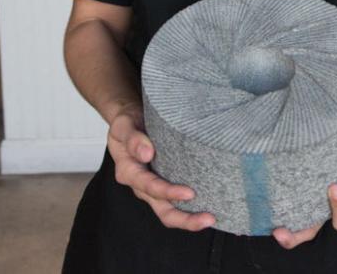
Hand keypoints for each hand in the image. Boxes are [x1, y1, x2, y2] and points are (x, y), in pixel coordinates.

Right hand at [108, 103, 215, 231]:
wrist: (130, 118)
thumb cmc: (127, 122)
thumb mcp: (124, 124)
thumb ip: (133, 138)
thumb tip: (146, 154)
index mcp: (128, 172)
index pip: (150, 187)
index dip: (169, 192)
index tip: (190, 193)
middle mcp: (141, 185)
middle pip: (162, 210)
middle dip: (185, 219)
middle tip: (208, 219)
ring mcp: (154, 188)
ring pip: (170, 211)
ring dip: (190, 218)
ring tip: (212, 218)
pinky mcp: (165, 183)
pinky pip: (177, 202)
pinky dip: (192, 208)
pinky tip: (210, 206)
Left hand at [271, 125, 336, 249]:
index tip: (335, 187)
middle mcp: (335, 201)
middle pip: (313, 225)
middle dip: (297, 232)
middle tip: (282, 231)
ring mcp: (319, 186)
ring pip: (300, 209)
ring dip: (285, 217)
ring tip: (269, 218)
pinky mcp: (310, 168)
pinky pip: (296, 183)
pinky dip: (282, 187)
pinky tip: (268, 183)